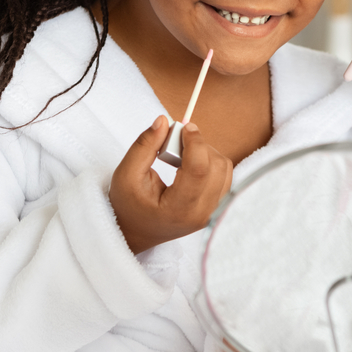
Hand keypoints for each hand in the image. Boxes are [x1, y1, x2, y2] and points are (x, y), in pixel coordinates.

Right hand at [109, 116, 232, 253]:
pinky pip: (225, 175)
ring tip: (181, 157)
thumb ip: (144, 145)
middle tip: (175, 144)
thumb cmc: (129, 205)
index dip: (195, 142)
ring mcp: (213, 212)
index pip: (200, 170)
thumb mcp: (126, 174)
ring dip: (206, 153)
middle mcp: (202, 214)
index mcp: (179, 210)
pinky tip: (191, 164)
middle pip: (216, 166)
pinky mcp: (217, 207)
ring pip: (224, 168)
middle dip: (198, 146)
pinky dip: (211, 162)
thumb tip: (164, 121)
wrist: (137, 230)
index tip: (184, 127)